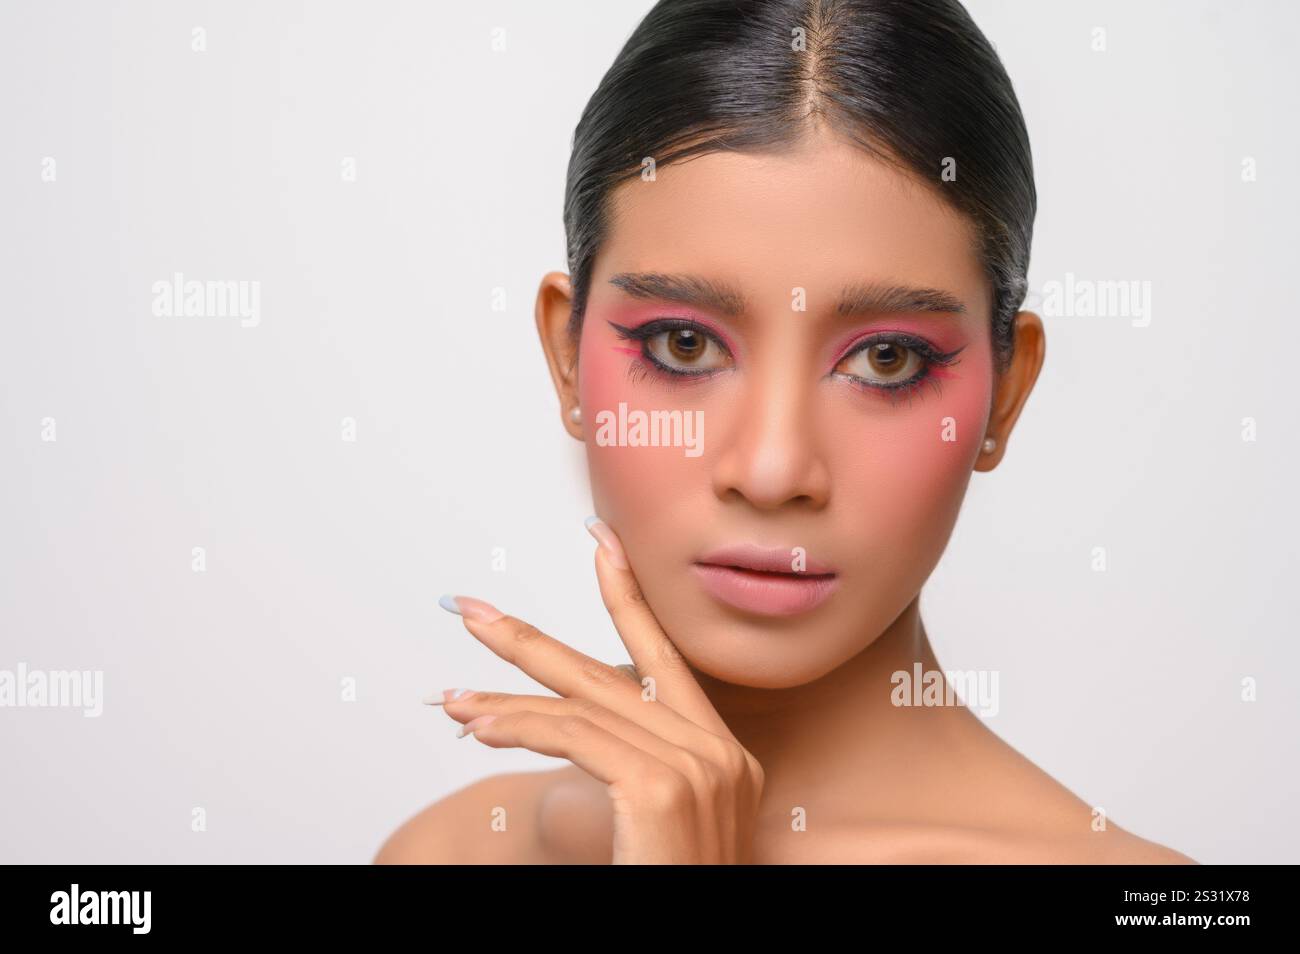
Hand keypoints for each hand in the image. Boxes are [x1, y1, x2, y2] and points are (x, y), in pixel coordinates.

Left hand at [431, 517, 764, 863]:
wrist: (702, 936)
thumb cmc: (674, 884)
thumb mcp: (663, 825)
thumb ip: (636, 769)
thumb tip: (573, 728)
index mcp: (725, 754)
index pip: (666, 659)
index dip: (628, 597)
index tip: (599, 543)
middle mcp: (719, 751)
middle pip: (610, 674)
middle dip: (533, 638)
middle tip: (474, 609)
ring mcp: (697, 767)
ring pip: (581, 707)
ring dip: (504, 699)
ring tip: (452, 693)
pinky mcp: (662, 789)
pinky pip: (574, 737)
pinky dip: (519, 726)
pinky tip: (478, 725)